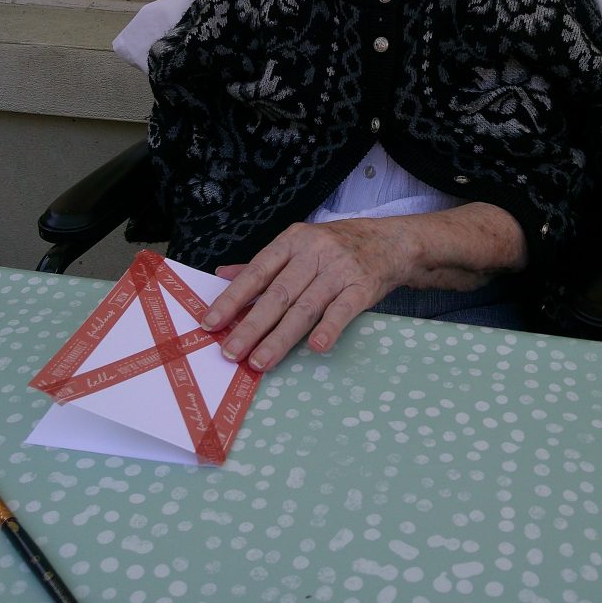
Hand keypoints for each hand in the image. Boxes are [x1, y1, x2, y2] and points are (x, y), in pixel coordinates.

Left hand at [201, 204, 525, 371]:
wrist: (391, 241)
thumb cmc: (337, 246)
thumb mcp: (300, 244)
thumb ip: (263, 263)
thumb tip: (221, 275)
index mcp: (293, 240)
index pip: (257, 271)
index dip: (233, 298)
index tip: (210, 322)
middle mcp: (314, 252)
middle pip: (277, 294)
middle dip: (250, 326)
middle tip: (229, 352)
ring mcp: (339, 270)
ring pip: (305, 308)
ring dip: (280, 338)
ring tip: (259, 362)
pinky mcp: (362, 287)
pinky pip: (342, 311)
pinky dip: (328, 329)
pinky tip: (314, 348)